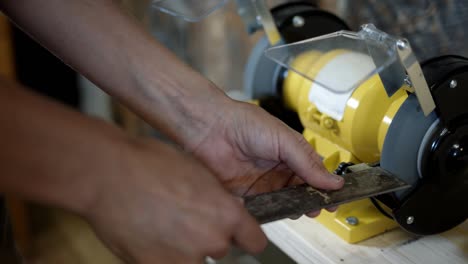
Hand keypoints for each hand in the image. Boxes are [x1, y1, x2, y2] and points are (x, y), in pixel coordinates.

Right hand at [82, 138, 266, 262]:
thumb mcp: (197, 172)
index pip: (255, 241)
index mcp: (227, 214)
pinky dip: (160, 255)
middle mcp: (212, 240)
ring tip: (162, 225)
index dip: (246, 237)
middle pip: (220, 248)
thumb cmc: (149, 164)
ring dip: (183, 249)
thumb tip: (221, 209)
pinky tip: (147, 234)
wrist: (109, 175)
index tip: (241, 236)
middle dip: (206, 237)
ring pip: (194, 260)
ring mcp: (185, 259)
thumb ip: (216, 199)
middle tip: (183, 218)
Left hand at [187, 100, 343, 215]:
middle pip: (301, 191)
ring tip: (301, 210)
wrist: (210, 128)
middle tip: (319, 207)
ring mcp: (262, 182)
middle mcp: (277, 168)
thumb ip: (307, 163)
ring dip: (294, 208)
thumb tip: (334, 181)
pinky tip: (279, 212)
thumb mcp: (284, 139)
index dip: (324, 186)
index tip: (335, 198)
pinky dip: (272, 212)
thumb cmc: (243, 123)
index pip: (313, 173)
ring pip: (284, 201)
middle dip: (312, 200)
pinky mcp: (245, 195)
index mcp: (289, 152)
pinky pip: (263, 208)